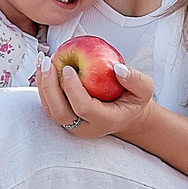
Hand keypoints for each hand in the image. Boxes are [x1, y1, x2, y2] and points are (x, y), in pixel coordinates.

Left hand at [35, 57, 157, 141]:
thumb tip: (117, 69)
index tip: (68, 67)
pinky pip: (48, 104)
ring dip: (42, 85)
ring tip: (42, 61)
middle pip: (59, 112)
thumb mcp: (144, 90)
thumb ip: (136, 80)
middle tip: (48, 62)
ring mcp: (72, 125)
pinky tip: (43, 67)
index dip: (73, 88)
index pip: (84, 108)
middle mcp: (85, 127)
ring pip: (50, 109)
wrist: (125, 115)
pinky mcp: (63, 118)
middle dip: (49, 86)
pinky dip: (43, 85)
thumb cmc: (133, 101)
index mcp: (105, 121)